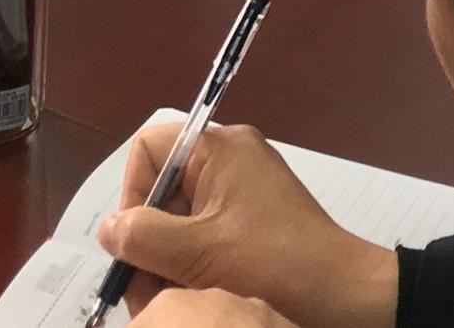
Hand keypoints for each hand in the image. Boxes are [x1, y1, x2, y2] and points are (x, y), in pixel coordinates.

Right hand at [98, 114, 396, 327]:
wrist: (346, 297)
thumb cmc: (274, 263)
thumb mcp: (199, 253)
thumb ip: (142, 237)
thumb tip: (107, 229)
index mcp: (219, 149)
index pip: (151, 149)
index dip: (133, 193)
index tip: (132, 241)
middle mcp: (230, 162)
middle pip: (164, 191)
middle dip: (147, 243)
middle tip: (141, 289)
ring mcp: (243, 196)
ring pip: (182, 222)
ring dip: (166, 264)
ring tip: (163, 304)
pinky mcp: (253, 227)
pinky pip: (206, 238)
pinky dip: (191, 268)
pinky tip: (190, 300)